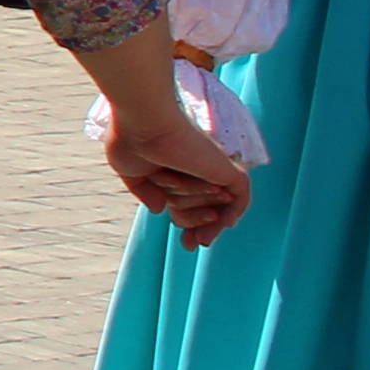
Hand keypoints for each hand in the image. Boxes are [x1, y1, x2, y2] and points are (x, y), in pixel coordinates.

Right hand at [98, 56, 252, 246]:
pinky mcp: (226, 169)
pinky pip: (241, 197)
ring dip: (201, 216)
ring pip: (220, 205)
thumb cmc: (131, 140)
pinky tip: (224, 223)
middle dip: (203, 230)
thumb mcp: (129, 171)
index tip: (186, 244)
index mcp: (173, 168)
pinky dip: (235, 211)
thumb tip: (160, 209)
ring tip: (191, 218)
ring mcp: (212, 168)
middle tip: (192, 246)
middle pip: (207, 207)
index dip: (189, 224)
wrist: (144, 123)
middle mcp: (195, 168)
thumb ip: (144, 191)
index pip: (189, 201)